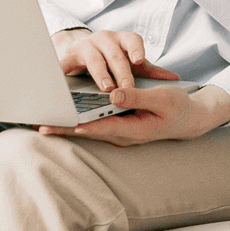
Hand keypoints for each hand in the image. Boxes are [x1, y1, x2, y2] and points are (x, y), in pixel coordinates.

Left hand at [37, 82, 229, 146]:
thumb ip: (136, 97)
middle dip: (63, 129)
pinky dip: (78, 120)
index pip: (99, 128)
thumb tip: (114, 96)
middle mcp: (123, 135)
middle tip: (38, 125)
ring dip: (67, 125)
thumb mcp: (161, 98)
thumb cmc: (178, 107)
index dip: (77, 126)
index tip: (57, 124)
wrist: (191, 119)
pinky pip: (95, 124)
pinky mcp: (119, 126)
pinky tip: (64, 116)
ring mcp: (120, 132)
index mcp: (133, 130)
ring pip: (89, 129)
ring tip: (43, 121)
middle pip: (88, 132)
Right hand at [50, 28, 181, 92]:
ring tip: (107, 88)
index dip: (136, 49)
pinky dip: (65, 72)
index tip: (139, 60)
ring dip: (101, 74)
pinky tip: (66, 83)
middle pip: (115, 55)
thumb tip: (174, 79)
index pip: (132, 40)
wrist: (85, 50)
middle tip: (127, 87)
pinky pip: (66, 64)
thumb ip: (150, 71)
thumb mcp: (133, 63)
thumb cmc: (114, 58)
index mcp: (123, 39)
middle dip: (121, 72)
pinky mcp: (69, 55)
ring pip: (94, 59)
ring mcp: (87, 46)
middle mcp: (105, 39)